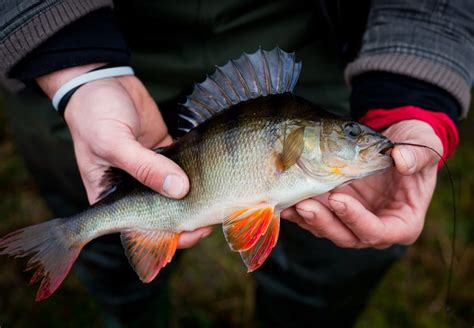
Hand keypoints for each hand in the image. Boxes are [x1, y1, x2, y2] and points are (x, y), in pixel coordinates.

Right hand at [37, 65, 211, 247]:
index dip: (170, 236)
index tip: (195, 231)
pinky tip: (218, 174)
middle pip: (166, 213)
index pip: (142, 227)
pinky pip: (187, 167)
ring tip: (220, 198)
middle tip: (215, 213)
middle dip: (190, 218)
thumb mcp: (113, 143)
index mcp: (113, 199)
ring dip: (198, 197)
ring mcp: (153, 171)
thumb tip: (180, 190)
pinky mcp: (167, 153)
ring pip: (179, 192)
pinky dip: (201, 172)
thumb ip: (144, 167)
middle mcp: (134, 190)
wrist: (102, 82)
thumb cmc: (95, 114)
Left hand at [282, 120, 442, 248]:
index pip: (378, 232)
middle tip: (305, 205)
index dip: (357, 220)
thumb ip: (417, 155)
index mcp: (402, 222)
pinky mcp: (334, 210)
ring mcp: (351, 220)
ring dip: (307, 219)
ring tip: (289, 203)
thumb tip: (402, 160)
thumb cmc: (413, 145)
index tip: (338, 199)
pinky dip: (298, 211)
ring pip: (326, 229)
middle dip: (324, 223)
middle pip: (347, 236)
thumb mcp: (423, 145)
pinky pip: (315, 217)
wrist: (392, 140)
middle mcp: (374, 227)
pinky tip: (282, 200)